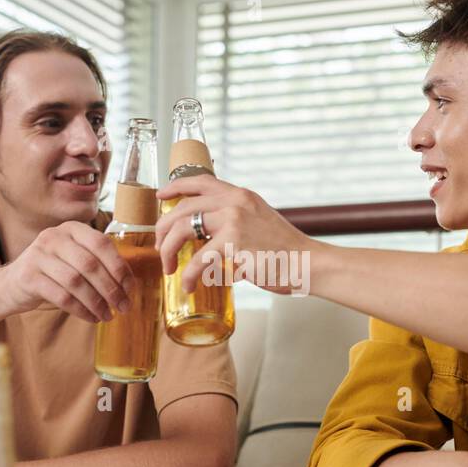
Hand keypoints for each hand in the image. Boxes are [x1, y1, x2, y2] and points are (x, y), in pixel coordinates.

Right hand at [1, 220, 133, 321]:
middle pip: (90, 264)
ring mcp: (38, 255)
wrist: (13, 284)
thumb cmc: (54, 273)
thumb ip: (98, 263)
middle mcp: (53, 237)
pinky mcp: (28, 276)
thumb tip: (129, 286)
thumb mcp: (75, 258)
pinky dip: (81, 310)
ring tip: (108, 316)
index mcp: (71, 229)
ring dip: (96, 302)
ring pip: (76, 282)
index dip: (119, 267)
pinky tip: (91, 318)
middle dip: (111, 289)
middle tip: (123, 307)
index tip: (130, 289)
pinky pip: (62, 296)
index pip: (102, 244)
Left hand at [155, 175, 314, 295]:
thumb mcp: (260, 222)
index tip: (161, 196)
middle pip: (183, 208)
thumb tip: (212, 239)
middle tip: (160, 248)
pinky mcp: (234, 244)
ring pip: (183, 230)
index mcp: (240, 195)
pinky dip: (189, 275)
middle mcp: (235, 202)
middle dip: (163, 229)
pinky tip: (189, 285)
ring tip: (169, 268)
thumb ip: (236, 222)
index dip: (176, 187)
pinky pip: (199, 259)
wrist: (307, 263)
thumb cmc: (285, 251)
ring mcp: (234, 221)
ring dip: (169, 250)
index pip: (201, 181)